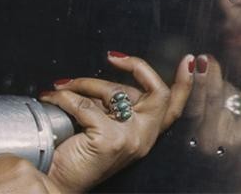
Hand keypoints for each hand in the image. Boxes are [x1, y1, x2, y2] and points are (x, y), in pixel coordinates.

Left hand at [39, 51, 193, 191]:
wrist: (56, 181)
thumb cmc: (75, 155)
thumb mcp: (102, 124)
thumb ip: (112, 105)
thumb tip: (102, 80)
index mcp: (145, 133)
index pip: (174, 106)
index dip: (185, 82)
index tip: (188, 60)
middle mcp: (143, 137)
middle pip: (156, 92)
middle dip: (135, 67)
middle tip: (112, 58)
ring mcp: (129, 139)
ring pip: (115, 91)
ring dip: (84, 82)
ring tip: (63, 86)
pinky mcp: (108, 140)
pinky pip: (84, 104)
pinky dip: (63, 97)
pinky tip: (52, 98)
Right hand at [179, 54, 240, 191]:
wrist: (220, 192)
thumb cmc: (193, 165)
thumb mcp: (180, 141)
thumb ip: (184, 114)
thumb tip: (190, 77)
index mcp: (193, 140)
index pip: (195, 102)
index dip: (195, 78)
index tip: (193, 59)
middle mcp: (217, 140)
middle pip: (216, 93)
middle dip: (211, 72)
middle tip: (205, 58)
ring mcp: (239, 140)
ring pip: (232, 96)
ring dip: (223, 88)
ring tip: (213, 95)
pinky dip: (236, 103)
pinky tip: (228, 110)